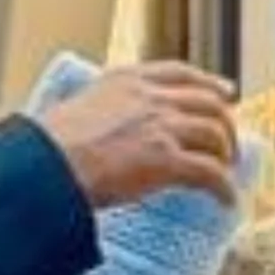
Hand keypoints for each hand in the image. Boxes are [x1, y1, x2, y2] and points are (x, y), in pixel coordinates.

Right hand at [44, 63, 243, 212]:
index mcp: (127, 80)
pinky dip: (224, 188)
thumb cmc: (49, 146)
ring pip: (215, 134)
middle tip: (227, 145)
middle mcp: (151, 97)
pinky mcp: (167, 160)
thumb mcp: (79, 109)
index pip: (181, 73)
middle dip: (225, 124)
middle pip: (208, 103)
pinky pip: (210, 173)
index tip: (225, 92)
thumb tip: (108, 133)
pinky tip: (226, 201)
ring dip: (225, 156)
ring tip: (224, 172)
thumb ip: (104, 111)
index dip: (209, 83)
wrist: (47, 166)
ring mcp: (162, 126)